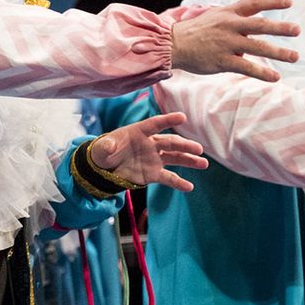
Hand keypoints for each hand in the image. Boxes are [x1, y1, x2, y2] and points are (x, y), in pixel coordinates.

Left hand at [89, 112, 209, 191]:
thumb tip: (109, 145)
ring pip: (175, 158)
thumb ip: (105, 146)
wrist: (105, 168)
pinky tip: (189, 187)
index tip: (182, 117)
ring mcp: (154, 158)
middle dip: (184, 145)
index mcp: (139, 132)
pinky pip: (168, 178)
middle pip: (170, 142)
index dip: (168, 120)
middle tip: (198, 149)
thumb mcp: (101, 149)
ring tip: (203, 163)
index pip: (155, 124)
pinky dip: (178, 183)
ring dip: (189, 160)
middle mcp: (150, 143)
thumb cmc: (104, 152)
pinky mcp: (153, 173)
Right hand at [170, 0, 299, 80]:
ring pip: (257, 47)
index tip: (290, 2)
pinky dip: (262, 73)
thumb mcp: (219, 12)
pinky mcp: (222, 61)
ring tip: (295, 56)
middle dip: (280, 27)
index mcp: (229, 13)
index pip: (254, 4)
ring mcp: (227, 44)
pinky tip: (275, 77)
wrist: (174, 45)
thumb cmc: (198, 29)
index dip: (272, 2)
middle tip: (297, 30)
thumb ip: (241, 5)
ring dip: (278, 52)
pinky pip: (246, 67)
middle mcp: (230, 26)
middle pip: (259, 25)